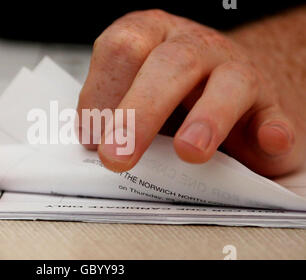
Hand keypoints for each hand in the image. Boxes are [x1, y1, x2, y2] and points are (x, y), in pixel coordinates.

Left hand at [77, 9, 305, 176]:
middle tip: (116, 156)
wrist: (227, 87)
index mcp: (151, 37)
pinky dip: (272, 130)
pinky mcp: (267, 106)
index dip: (102, 90)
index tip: (92, 137)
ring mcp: (236, 71)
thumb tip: (91, 141)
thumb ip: (111, 109)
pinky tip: (268, 143)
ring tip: (190, 152)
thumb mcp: (132, 90)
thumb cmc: (171, 92)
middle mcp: (193, 47)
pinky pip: (273, 115)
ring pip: (229, 83)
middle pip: (170, 65)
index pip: (122, 47)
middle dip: (139, 112)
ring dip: (207, 119)